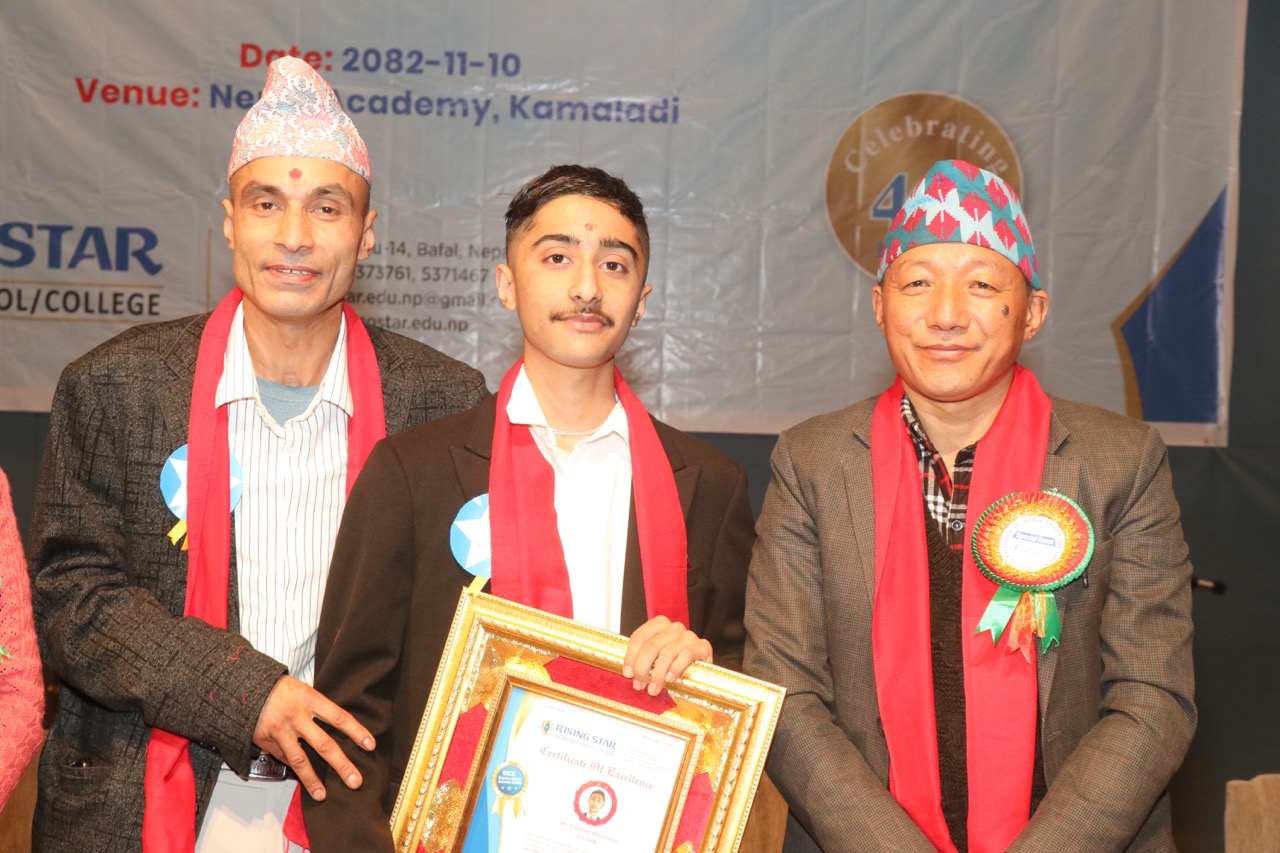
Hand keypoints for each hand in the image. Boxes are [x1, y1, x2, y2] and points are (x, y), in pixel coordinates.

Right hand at [252, 675, 374, 800]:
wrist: (244, 688)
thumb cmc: (279, 689)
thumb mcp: (303, 690)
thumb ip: (318, 709)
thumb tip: (338, 729)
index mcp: (309, 699)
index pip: (339, 717)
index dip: (356, 731)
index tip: (370, 745)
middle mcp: (297, 716)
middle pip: (324, 744)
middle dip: (341, 765)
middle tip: (355, 781)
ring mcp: (280, 731)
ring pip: (299, 760)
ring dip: (312, 780)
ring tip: (322, 795)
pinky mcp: (266, 742)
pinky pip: (283, 758)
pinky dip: (293, 769)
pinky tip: (302, 778)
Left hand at [621, 616, 711, 695]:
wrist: (702, 667)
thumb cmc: (675, 661)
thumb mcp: (657, 656)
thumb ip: (644, 658)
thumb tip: (628, 673)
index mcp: (659, 624)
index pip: (639, 637)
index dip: (631, 656)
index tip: (627, 673)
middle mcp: (674, 627)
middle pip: (651, 647)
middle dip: (642, 669)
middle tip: (638, 685)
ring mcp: (688, 635)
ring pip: (667, 653)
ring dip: (657, 674)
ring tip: (653, 689)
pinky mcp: (702, 646)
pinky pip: (686, 655)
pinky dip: (676, 668)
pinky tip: (670, 679)